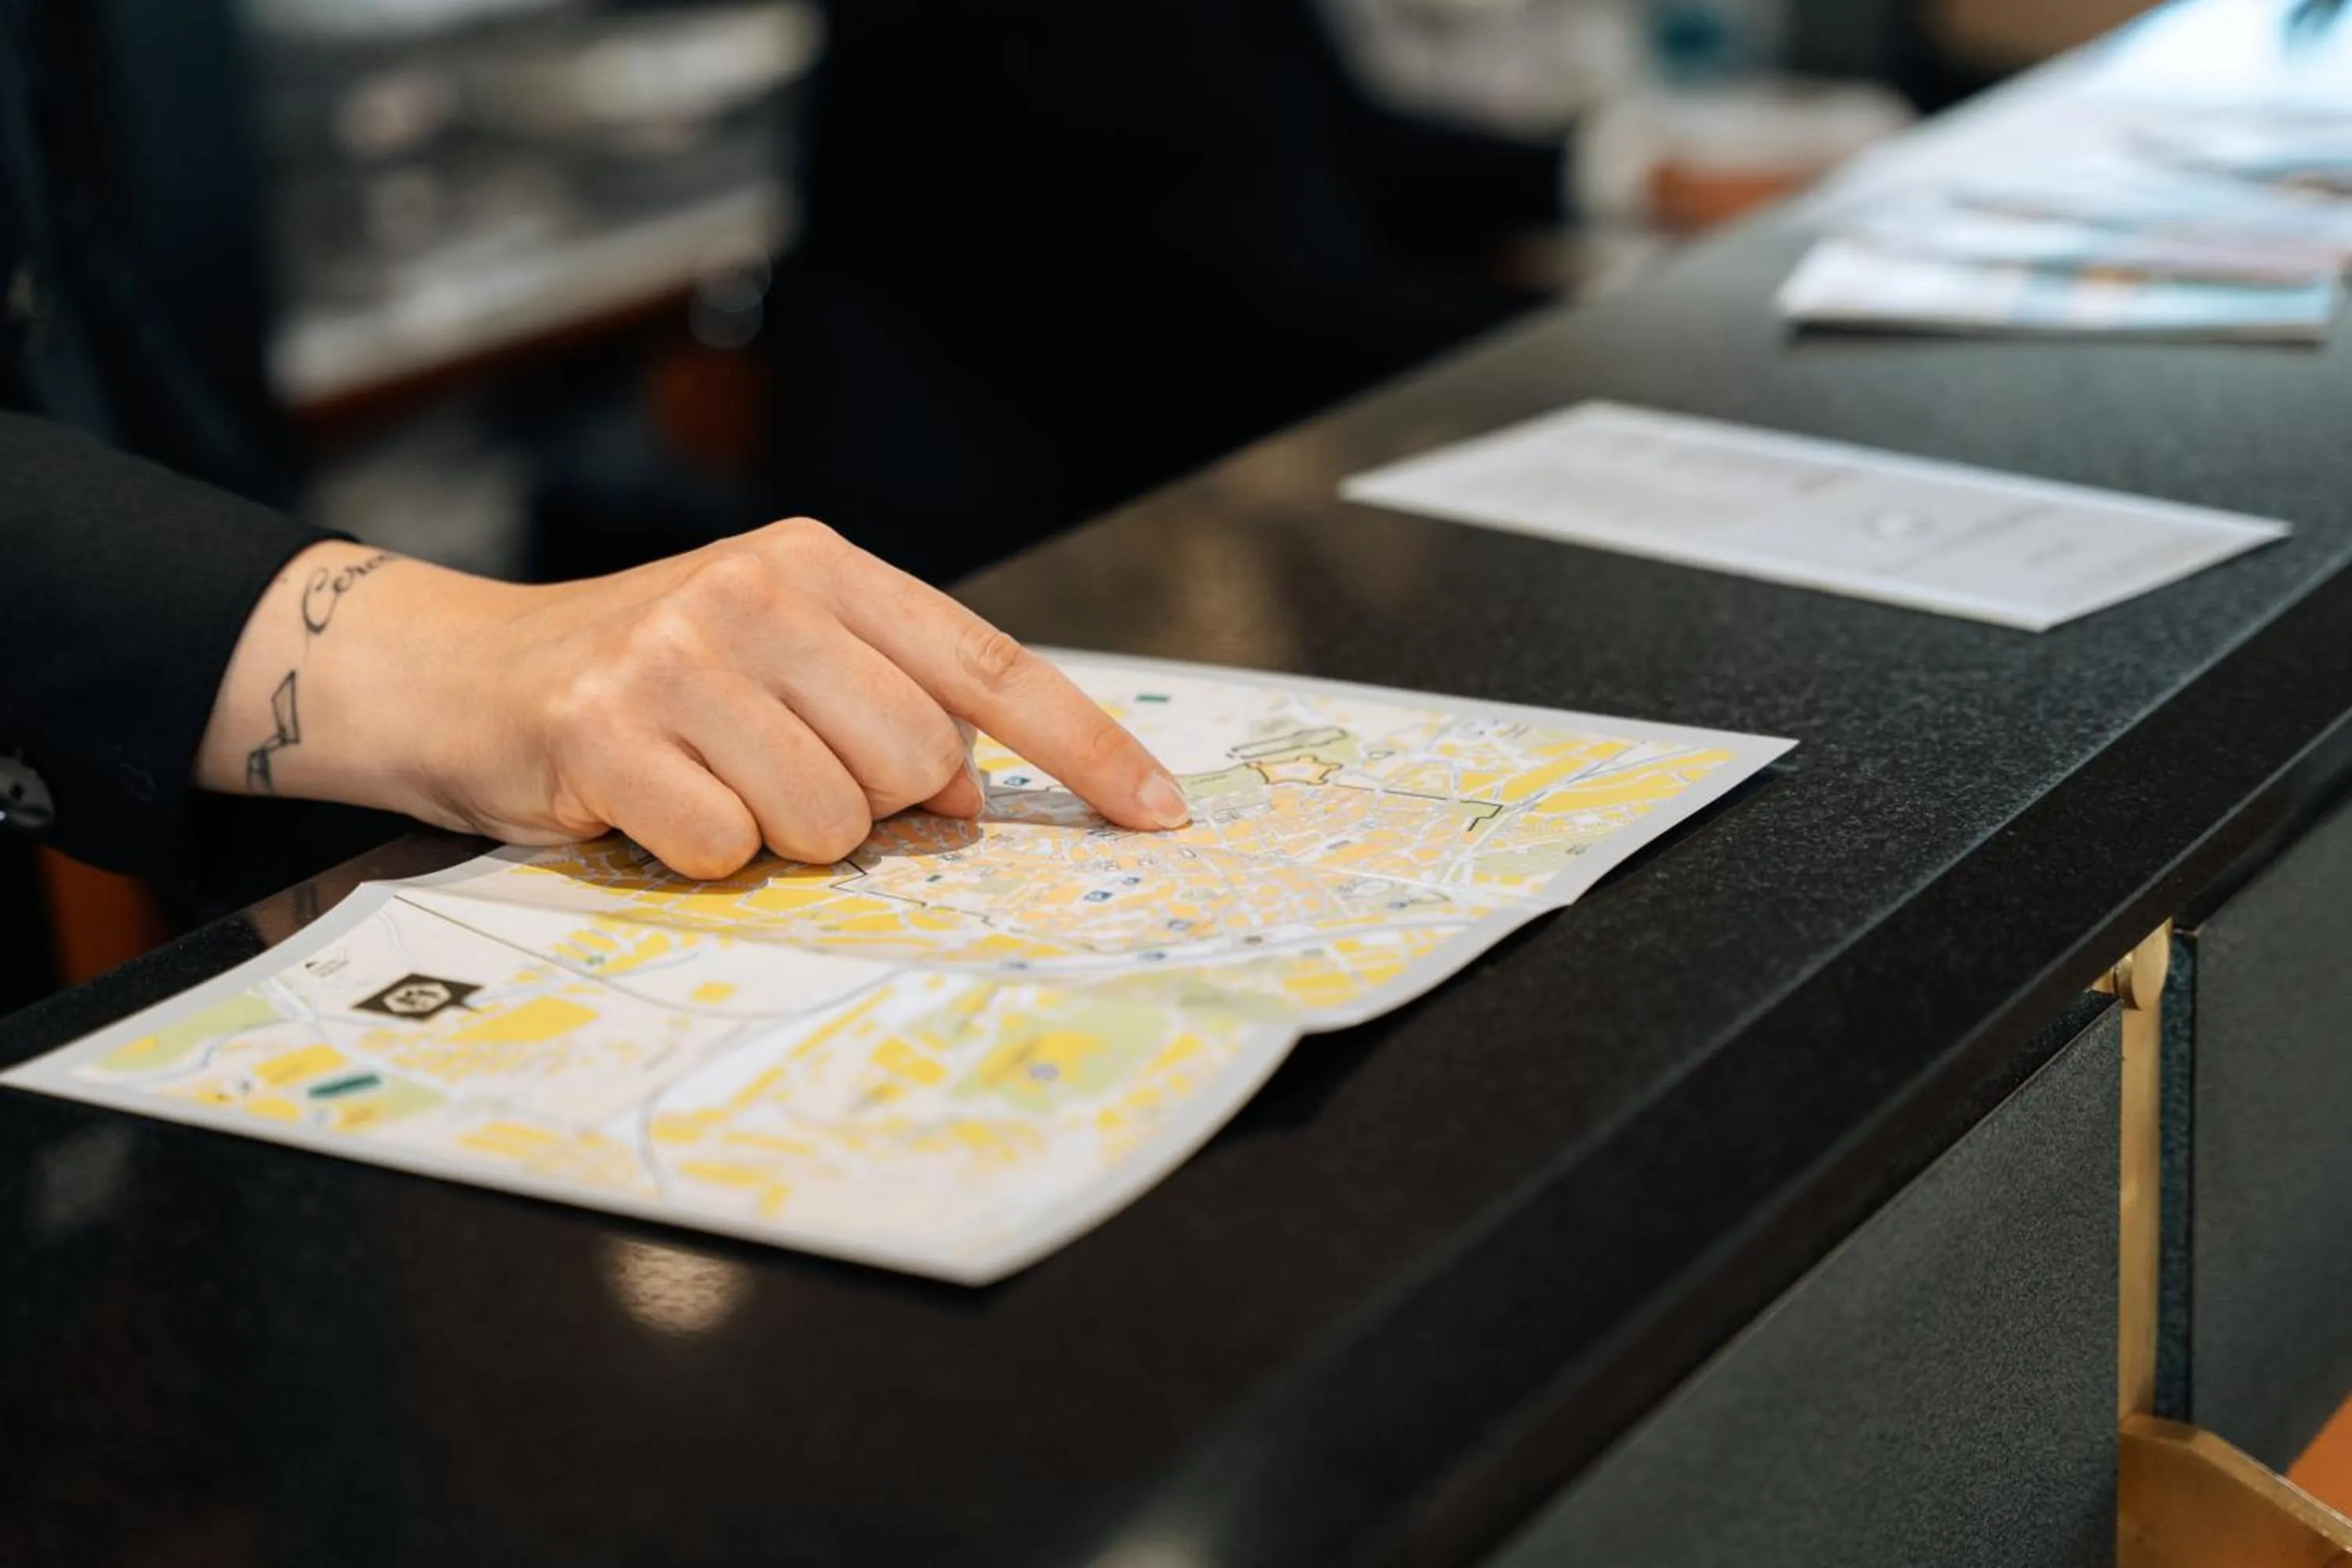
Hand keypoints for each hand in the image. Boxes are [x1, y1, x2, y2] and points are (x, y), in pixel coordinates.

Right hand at [196, 523, 1189, 878]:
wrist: (462, 673)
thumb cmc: (647, 680)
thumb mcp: (775, 659)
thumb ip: (881, 706)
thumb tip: (972, 803)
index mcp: (822, 564)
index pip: (990, 666)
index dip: (1086, 747)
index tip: (1159, 814)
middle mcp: (760, 589)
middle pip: (920, 765)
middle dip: (872, 809)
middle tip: (782, 781)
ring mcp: (681, 653)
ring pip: (832, 820)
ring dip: (780, 837)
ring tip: (709, 788)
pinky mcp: (608, 727)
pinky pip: (731, 851)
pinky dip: (702, 857)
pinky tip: (650, 808)